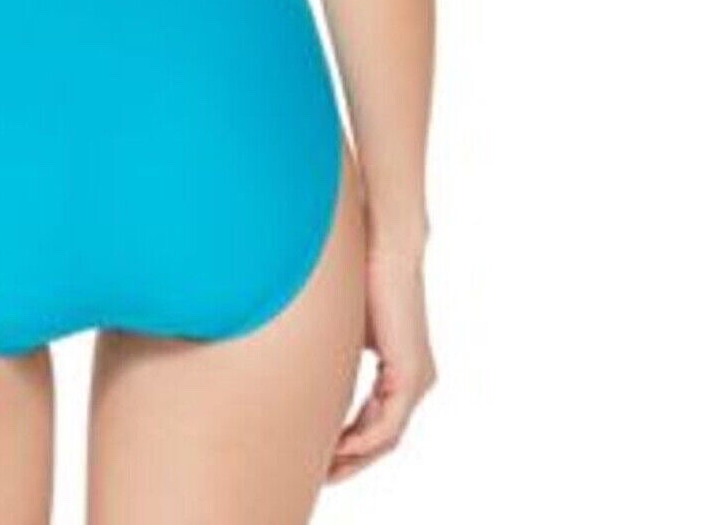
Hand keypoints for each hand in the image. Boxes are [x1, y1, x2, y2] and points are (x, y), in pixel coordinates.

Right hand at [329, 245, 435, 480]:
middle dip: (349, 461)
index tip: (319, 455)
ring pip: (385, 438)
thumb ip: (334, 356)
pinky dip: (362, 441)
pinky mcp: (411, 375)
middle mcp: (414, 381)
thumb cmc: (361, 274)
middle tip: (319, 476)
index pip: (373, 421)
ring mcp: (416, 380)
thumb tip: (304, 366)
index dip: (345, 442)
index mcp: (399, 370)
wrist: (384, 245)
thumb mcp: (342, 328)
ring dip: (353, 457)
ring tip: (323, 468)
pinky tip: (337, 446)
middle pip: (380, 438)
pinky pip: (388, 426)